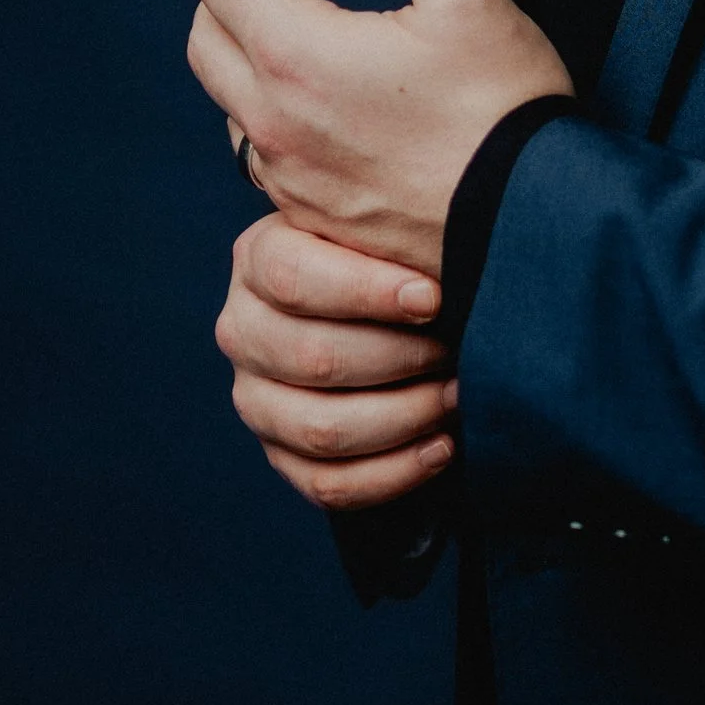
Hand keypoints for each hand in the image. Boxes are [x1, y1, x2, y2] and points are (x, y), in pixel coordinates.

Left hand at [182, 0, 571, 279]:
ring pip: (227, 99)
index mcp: (298, 55)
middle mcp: (274, 122)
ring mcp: (287, 179)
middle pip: (205, 35)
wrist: (532, 233)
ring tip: (275, 21)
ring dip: (238, 49)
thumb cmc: (507, 112)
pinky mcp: (310, 219)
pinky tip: (310, 102)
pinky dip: (265, 108)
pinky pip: (259, 153)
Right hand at [215, 217, 458, 509]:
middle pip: (315, 358)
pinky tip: (442, 448)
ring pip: (323, 428)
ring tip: (458, 395)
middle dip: (402, 359)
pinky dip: (394, 474)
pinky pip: (329, 484)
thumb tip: (442, 226)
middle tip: (460, 349)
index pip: (295, 279)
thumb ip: (392, 221)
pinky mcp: (281, 455)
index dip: (367, 292)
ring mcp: (256, 399)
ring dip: (405, 416)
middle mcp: (243, 329)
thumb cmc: (394, 258)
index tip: (433, 299)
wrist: (381, 310)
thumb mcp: (381, 226)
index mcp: (259, 259)